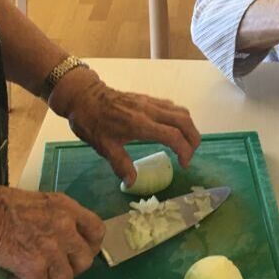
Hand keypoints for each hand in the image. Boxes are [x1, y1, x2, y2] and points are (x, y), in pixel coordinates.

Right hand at [0, 186, 103, 278]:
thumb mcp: (34, 201)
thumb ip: (54, 216)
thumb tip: (63, 236)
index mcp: (64, 206)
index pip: (97, 229)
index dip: (90, 246)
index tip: (78, 253)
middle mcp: (63, 224)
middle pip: (85, 260)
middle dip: (69, 268)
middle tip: (50, 266)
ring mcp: (51, 246)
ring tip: (30, 271)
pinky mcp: (35, 266)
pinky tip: (15, 275)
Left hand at [49, 69, 200, 185]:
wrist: (84, 96)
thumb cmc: (92, 122)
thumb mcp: (103, 147)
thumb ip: (120, 164)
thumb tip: (132, 183)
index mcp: (140, 124)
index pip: (173, 136)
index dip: (185, 151)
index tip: (184, 164)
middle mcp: (150, 110)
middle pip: (184, 121)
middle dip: (194, 139)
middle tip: (190, 155)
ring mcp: (150, 102)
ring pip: (181, 111)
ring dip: (189, 127)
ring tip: (185, 143)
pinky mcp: (148, 98)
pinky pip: (171, 107)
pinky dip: (179, 119)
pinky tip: (173, 129)